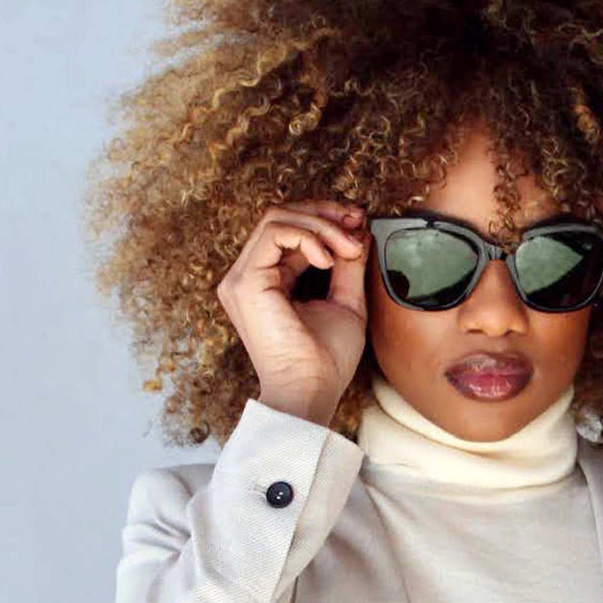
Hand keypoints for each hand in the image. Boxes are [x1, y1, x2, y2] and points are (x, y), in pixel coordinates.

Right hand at [216, 200, 370, 420]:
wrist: (312, 390)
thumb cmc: (327, 359)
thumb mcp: (346, 301)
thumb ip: (348, 264)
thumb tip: (358, 229)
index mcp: (269, 280)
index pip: (290, 228)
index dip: (326, 218)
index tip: (359, 222)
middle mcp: (250, 275)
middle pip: (281, 215)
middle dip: (325, 212)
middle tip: (357, 222)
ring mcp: (242, 278)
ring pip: (277, 218)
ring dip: (321, 226)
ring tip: (348, 248)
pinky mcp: (246, 282)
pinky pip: (275, 233)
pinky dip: (308, 237)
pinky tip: (328, 259)